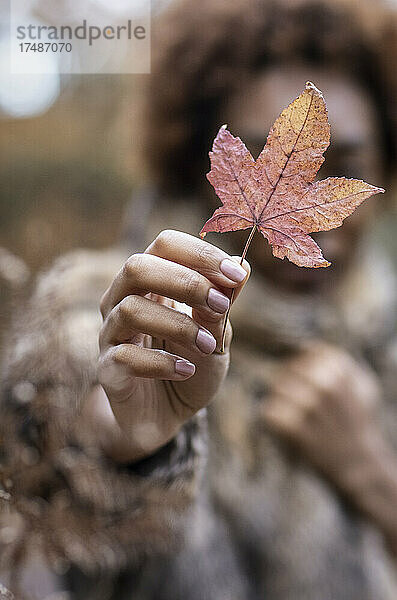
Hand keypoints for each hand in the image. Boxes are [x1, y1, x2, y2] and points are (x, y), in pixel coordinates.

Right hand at [97, 230, 249, 461]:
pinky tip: (186, 371)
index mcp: (151, 283)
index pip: (165, 245)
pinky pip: (125, 357)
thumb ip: (222, 305)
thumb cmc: (191, 365)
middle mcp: (123, 301)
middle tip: (221, 306)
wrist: (166, 416)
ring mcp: (111, 335)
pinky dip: (163, 363)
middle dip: (186, 282)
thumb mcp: (216, 335)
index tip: (237, 276)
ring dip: (179, 326)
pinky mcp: (107, 370)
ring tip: (208, 346)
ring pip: (130, 310)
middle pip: (136, 266)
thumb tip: (242, 270)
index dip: (201, 254)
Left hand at [263, 342, 380, 488]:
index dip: (303, 369)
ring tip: (297, 419)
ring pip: (277, 390)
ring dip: (282, 403)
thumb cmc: (359, 425)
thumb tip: (308, 346)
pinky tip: (291, 431)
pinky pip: (269, 412)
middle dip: (289, 385)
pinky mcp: (294, 426)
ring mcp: (308, 404)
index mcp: (340, 369)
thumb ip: (340, 362)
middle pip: (287, 370)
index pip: (304, 353)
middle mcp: (324, 382)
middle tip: (300, 406)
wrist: (360, 466)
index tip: (310, 386)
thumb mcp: (363, 386)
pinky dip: (275, 422)